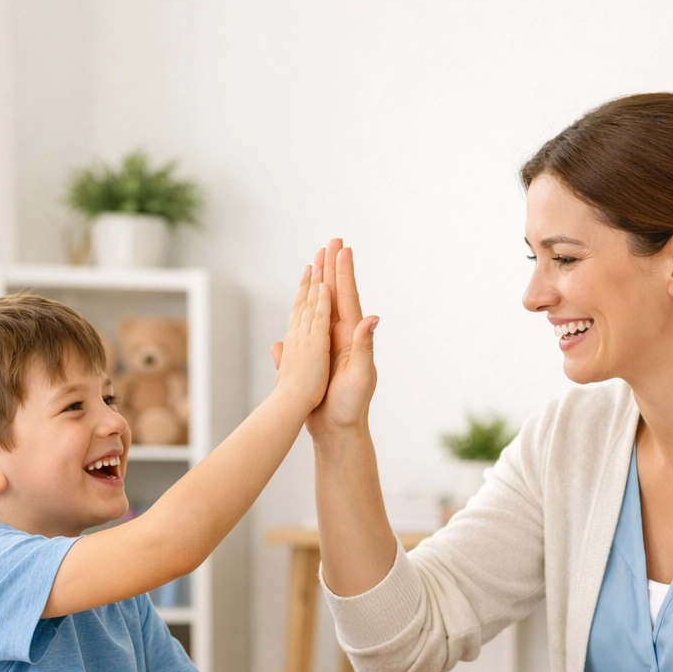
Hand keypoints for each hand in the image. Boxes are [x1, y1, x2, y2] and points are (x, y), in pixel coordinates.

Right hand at [271, 240, 378, 438]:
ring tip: (314, 263)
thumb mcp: (361, 375)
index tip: (342, 248)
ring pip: (322, 307)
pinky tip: (300, 305)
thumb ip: (365, 346)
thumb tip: (373, 318)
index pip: (347, 298)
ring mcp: (329, 346)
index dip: (344, 273)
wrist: (338, 430)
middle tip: (331, 241)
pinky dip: (304, 312)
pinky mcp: (317, 357)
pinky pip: (308, 327)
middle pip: (336, 296)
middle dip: (333, 268)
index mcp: (351, 337)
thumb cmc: (352, 405)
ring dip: (319, 284)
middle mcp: (341, 337)